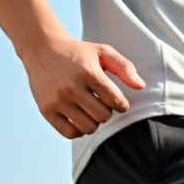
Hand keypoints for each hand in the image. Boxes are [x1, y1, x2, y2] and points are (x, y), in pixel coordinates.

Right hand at [21, 35, 143, 138]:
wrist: (42, 49)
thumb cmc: (78, 53)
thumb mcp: (102, 52)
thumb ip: (124, 67)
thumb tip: (141, 86)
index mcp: (87, 72)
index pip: (116, 101)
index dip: (121, 104)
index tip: (116, 100)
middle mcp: (71, 87)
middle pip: (103, 117)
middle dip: (106, 112)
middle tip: (100, 102)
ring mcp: (58, 100)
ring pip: (89, 128)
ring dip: (93, 122)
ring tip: (89, 109)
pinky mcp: (47, 111)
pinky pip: (71, 134)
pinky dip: (78, 130)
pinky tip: (78, 117)